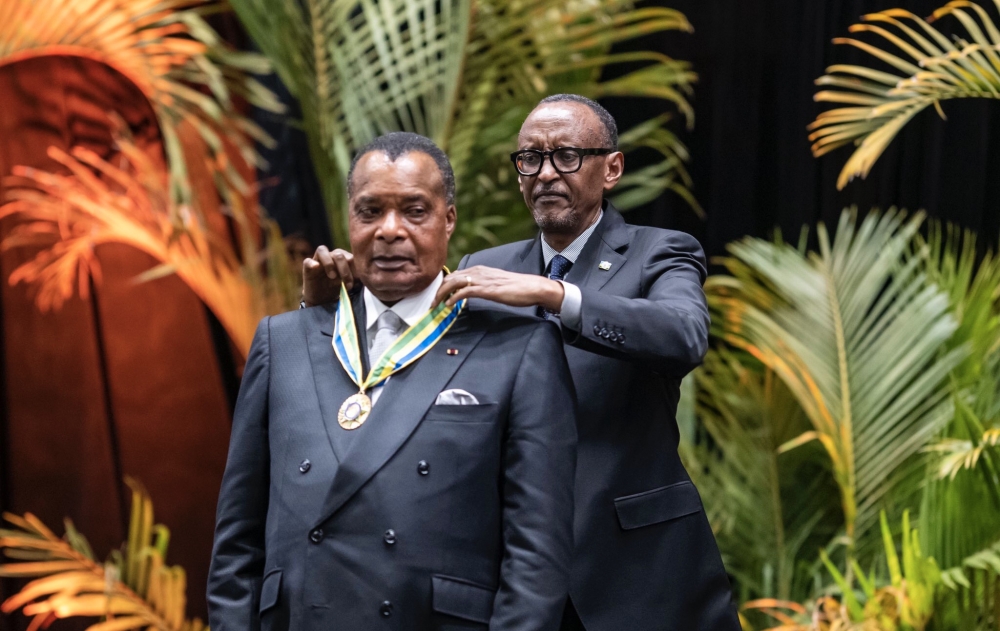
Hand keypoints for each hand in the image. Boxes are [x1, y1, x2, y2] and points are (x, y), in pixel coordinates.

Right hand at [302, 246, 356, 306]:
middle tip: (347, 285)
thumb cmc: (339, 290)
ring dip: (329, 263)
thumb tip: (368, 278)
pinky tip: (316, 267)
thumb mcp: (350, 284)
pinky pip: (308, 261)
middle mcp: (331, 257)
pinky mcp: (308, 269)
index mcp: (344, 259)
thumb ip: (358, 279)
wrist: (324, 302)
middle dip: (344, 270)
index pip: (350, 256)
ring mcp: (319, 261)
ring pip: (322, 250)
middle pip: (338, 254)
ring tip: (332, 276)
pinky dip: (312, 263)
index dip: (355, 269)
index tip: (358, 283)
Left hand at [434, 266, 563, 310]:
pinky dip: (454, 297)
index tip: (437, 295)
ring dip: (442, 294)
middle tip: (431, 303)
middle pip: (451, 278)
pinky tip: (448, 305)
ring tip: (435, 305)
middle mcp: (479, 271)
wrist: (532, 287)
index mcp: (480, 269)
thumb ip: (482, 285)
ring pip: (454, 283)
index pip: (455, 274)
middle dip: (438, 290)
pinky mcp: (487, 289)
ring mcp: (482, 279)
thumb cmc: (517, 288)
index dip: (443, 285)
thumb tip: (471, 292)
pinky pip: (465, 291)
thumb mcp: (495, 283)